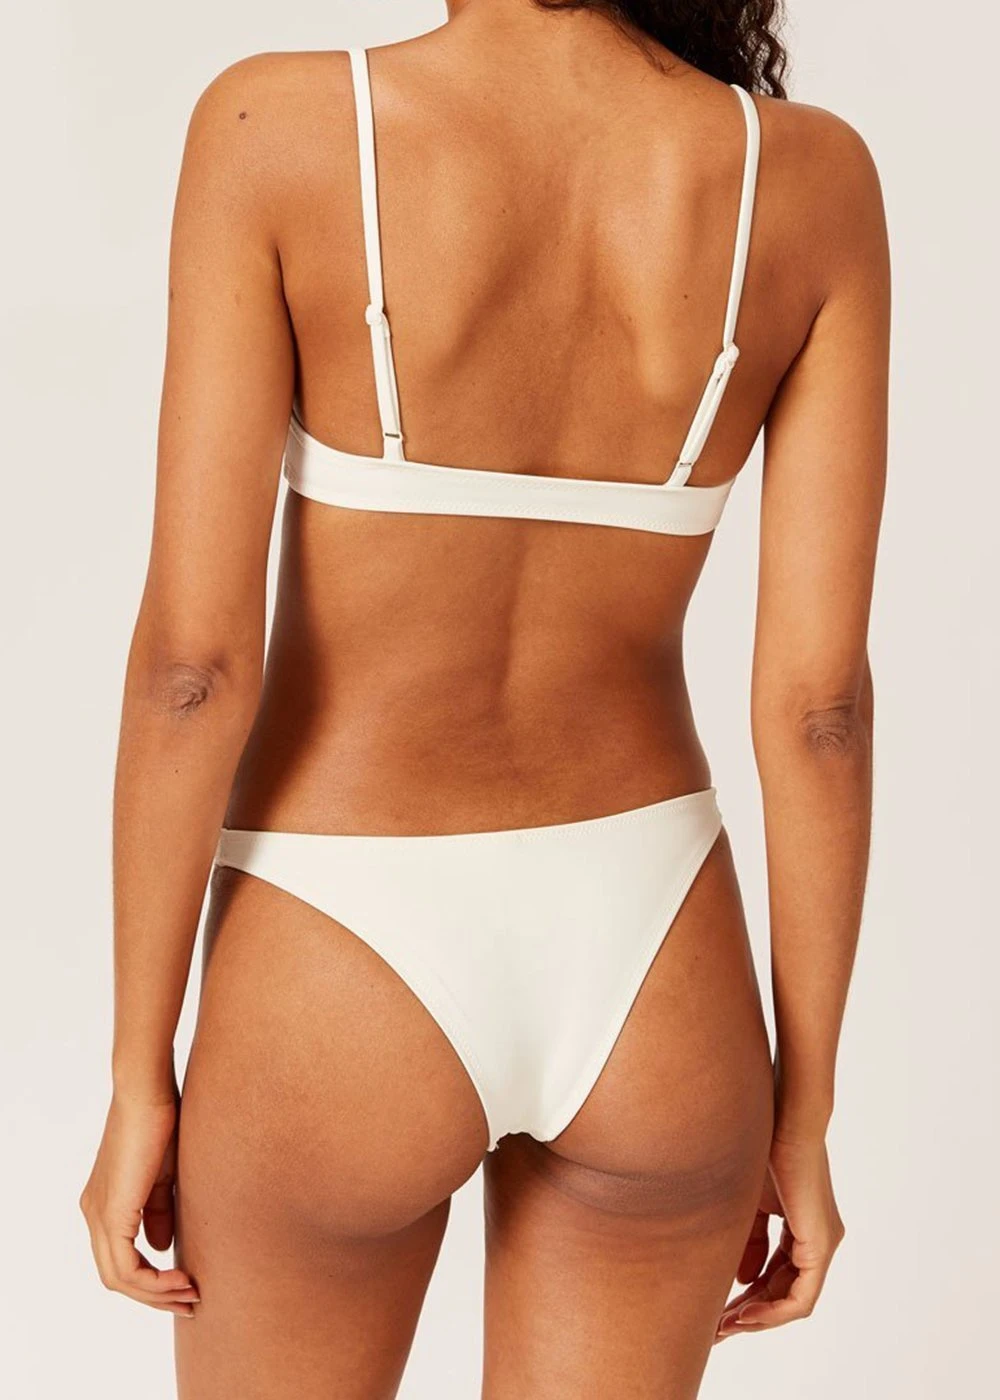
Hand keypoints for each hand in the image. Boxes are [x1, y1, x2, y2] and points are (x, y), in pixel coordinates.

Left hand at [80, 1088, 199, 1316]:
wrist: (148, 1091)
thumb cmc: (161, 1121)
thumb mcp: (164, 1176)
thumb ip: (158, 1212)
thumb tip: (159, 1249)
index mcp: (105, 1203)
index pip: (121, 1258)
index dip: (152, 1279)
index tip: (187, 1283)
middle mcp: (93, 1213)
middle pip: (116, 1277)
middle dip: (155, 1296)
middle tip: (191, 1302)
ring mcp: (98, 1215)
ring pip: (118, 1278)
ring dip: (156, 1293)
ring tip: (191, 1293)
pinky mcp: (110, 1214)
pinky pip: (125, 1267)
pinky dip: (152, 1281)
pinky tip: (179, 1278)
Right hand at [716, 1134, 844, 1339]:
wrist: (786, 1120)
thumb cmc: (763, 1147)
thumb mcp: (749, 1202)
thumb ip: (750, 1240)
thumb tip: (743, 1279)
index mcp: (800, 1225)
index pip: (773, 1273)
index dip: (744, 1295)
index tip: (715, 1307)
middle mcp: (817, 1239)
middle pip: (781, 1292)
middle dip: (746, 1313)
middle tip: (714, 1328)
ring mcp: (822, 1244)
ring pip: (790, 1300)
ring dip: (757, 1318)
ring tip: (723, 1327)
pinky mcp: (821, 1244)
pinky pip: (800, 1298)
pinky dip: (772, 1311)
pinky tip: (744, 1313)